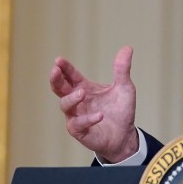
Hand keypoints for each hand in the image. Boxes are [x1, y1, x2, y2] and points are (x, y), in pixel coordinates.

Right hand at [49, 46, 137, 162]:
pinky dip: (88, 119)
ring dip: (71, 98)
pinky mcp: (80, 131)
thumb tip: (127, 48)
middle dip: (55, 79)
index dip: (64, 68)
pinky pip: (78, 124)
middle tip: (55, 70)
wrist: (125, 135)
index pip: (70, 75)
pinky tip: (99, 115)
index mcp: (84, 88)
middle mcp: (77, 101)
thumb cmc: (121, 111)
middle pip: (59, 88)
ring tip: (82, 92)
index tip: (59, 60)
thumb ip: (122, 69)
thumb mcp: (125, 87)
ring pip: (64, 105)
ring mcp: (76, 116)